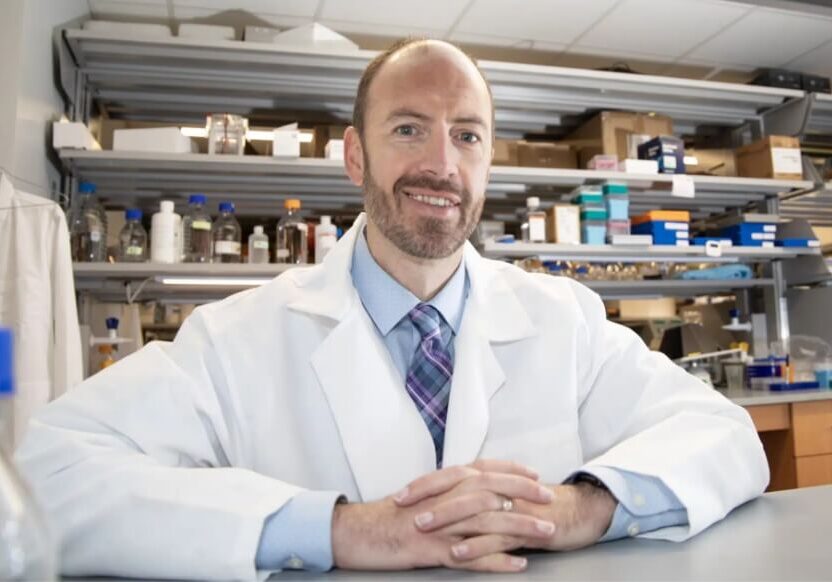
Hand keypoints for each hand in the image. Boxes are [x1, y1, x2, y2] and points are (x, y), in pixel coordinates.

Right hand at [331, 460, 555, 572]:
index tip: (534, 474)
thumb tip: (472, 490)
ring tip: (545, 532)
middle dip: (524, 493)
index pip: (483, 469)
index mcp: (442, 483)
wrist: (358, 532)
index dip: (511, 471)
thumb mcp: (421, 496)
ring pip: (488, 522)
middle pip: (492, 491)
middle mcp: (444, 498)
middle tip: (549, 499)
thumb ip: (447, 490)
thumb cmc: (389, 516)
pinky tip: (518, 564)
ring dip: (520, 527)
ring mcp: (440, 524)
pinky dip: (497, 561)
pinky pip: (472, 557)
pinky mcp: (433, 549)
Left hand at [400, 472, 616, 561]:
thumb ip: (474, 495)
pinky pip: (497, 537)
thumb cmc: (533, 505)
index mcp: (490, 478)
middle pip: (459, 488)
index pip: (451, 475)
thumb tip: (441, 500)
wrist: (575, 512)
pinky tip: (457, 554)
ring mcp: (513, 507)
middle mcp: (499, 488)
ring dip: (447, 520)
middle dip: (430, 498)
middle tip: (405, 510)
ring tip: (423, 530)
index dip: (425, 484)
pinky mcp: (526, 527)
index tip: (400, 495)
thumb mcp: (501, 495)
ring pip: (475, 510)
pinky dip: (476, 545)